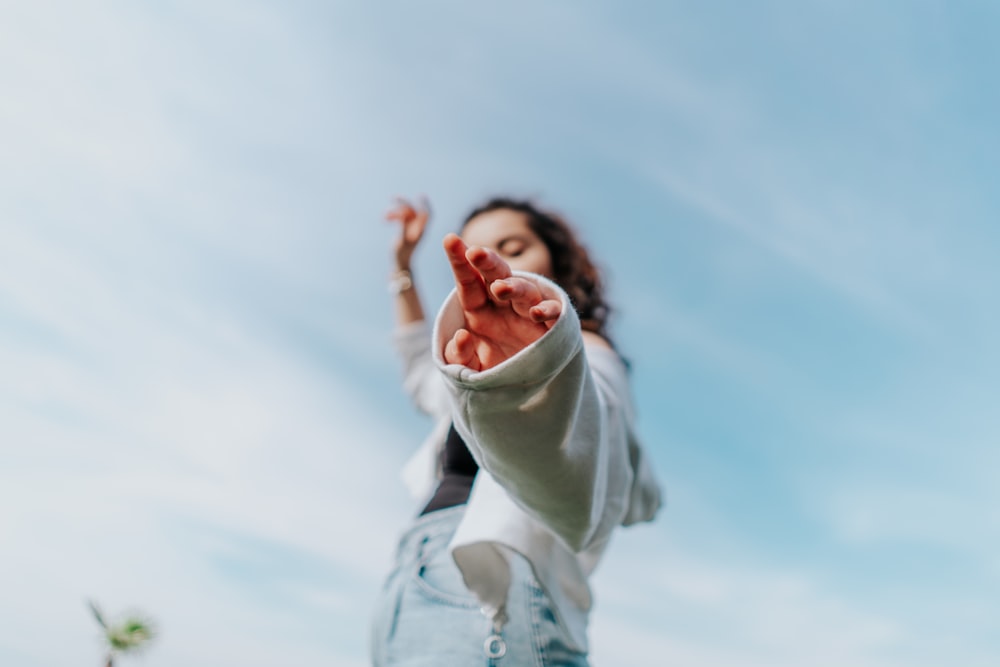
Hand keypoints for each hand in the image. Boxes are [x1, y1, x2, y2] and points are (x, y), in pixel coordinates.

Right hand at [385, 196, 430, 267]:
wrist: (400, 265)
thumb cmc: (402, 254)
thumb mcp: (402, 239)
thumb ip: (404, 225)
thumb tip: (404, 212)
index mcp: (421, 230)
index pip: (426, 214)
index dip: (425, 204)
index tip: (421, 195)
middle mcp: (417, 229)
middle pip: (413, 212)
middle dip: (404, 204)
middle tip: (393, 197)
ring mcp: (411, 230)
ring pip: (404, 216)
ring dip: (395, 213)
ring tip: (384, 217)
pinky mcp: (405, 232)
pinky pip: (400, 220)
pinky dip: (394, 217)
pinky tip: (385, 219)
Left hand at [442, 233, 562, 370]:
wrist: (521, 393)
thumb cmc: (491, 371)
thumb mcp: (468, 369)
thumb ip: (458, 356)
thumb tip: (462, 336)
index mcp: (479, 310)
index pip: (468, 282)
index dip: (460, 261)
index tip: (450, 240)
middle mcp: (504, 306)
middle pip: (497, 276)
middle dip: (487, 262)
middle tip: (475, 253)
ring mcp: (528, 314)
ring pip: (525, 291)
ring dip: (514, 286)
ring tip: (500, 289)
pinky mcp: (550, 328)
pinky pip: (553, 313)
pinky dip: (548, 310)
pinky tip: (536, 313)